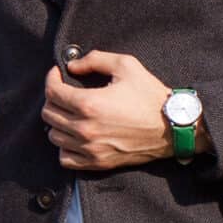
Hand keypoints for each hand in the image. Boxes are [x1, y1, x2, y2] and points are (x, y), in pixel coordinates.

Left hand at [43, 48, 171, 170]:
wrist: (174, 127)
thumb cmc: (151, 96)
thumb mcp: (127, 66)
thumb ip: (96, 60)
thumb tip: (72, 65)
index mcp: (89, 104)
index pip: (52, 92)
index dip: (51, 79)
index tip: (58, 74)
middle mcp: (85, 128)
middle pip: (48, 113)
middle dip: (53, 99)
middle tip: (64, 92)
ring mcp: (89, 148)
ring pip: (54, 136)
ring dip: (58, 122)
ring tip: (70, 113)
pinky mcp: (97, 162)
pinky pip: (65, 158)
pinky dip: (65, 147)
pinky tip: (75, 136)